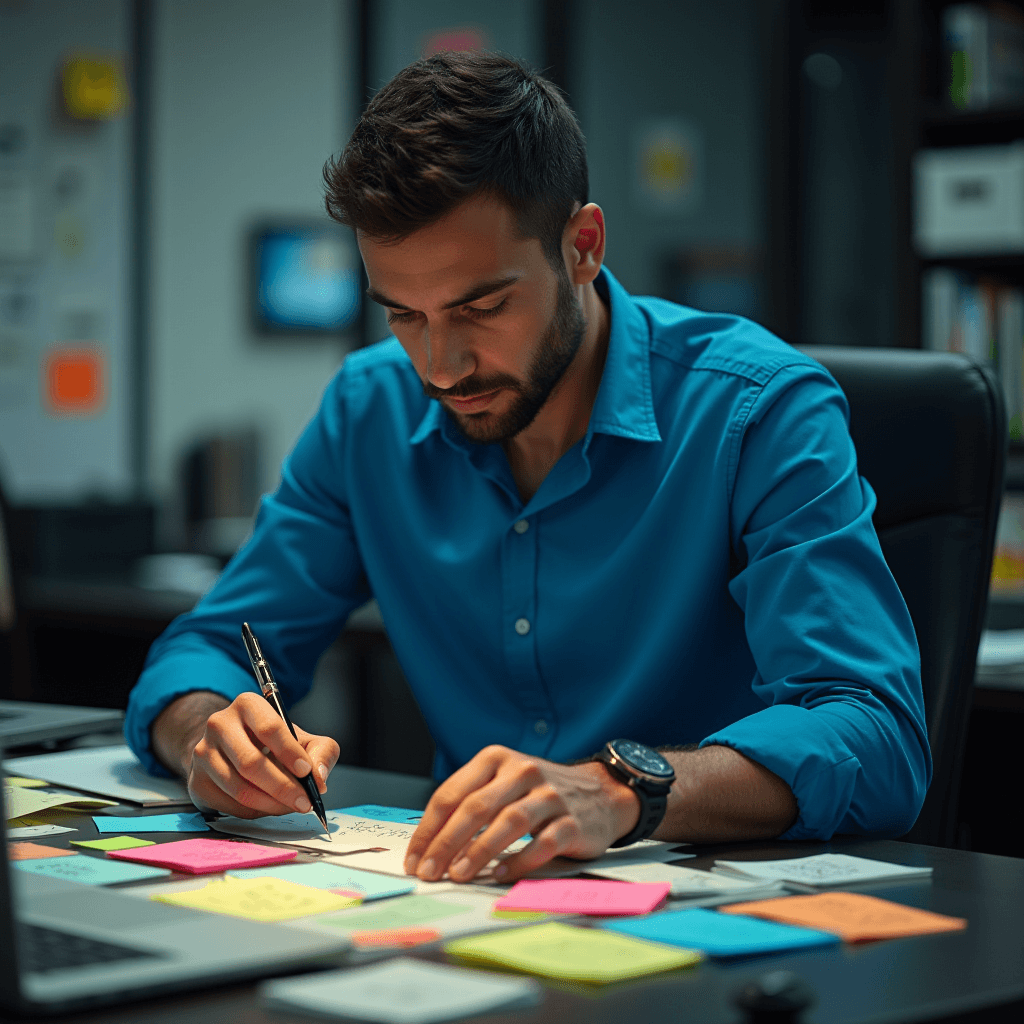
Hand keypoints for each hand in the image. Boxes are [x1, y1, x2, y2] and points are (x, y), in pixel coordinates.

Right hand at [184, 691, 338, 817]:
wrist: (231, 750)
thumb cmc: (271, 743)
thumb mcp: (303, 739)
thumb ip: (321, 752)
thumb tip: (319, 777)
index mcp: (248, 705)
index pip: (269, 728)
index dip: (290, 752)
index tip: (306, 772)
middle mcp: (220, 724)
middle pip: (251, 762)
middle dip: (283, 787)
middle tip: (303, 801)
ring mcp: (203, 753)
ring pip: (239, 787)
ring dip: (270, 803)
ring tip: (290, 806)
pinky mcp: (196, 781)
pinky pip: (228, 804)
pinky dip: (254, 811)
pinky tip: (267, 806)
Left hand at [403, 745, 639, 882]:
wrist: (600, 792)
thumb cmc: (538, 792)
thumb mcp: (503, 783)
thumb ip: (471, 803)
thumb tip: (430, 846)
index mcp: (496, 758)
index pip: (452, 794)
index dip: (429, 829)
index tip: (415, 858)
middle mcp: (522, 771)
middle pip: (476, 807)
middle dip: (446, 843)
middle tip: (430, 872)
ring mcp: (550, 795)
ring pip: (508, 822)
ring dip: (479, 852)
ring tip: (459, 874)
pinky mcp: (572, 821)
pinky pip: (542, 843)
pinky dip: (518, 861)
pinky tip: (500, 874)